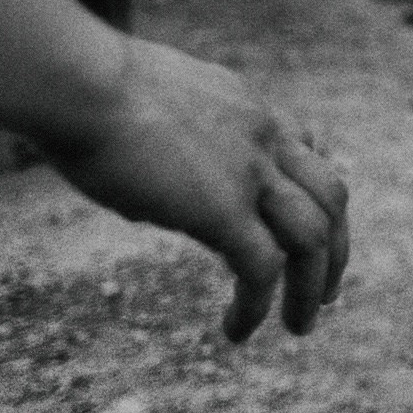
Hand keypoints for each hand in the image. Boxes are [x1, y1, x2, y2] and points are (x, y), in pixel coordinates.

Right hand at [43, 37, 351, 342]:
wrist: (77, 81)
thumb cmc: (80, 86)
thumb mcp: (140, 98)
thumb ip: (159, 126)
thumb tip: (133, 148)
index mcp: (244, 106)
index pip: (303, 145)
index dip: (308, 190)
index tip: (298, 223)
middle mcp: (262, 136)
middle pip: (329, 196)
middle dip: (335, 248)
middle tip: (326, 292)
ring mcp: (249, 172)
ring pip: (313, 238)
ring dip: (312, 288)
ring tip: (297, 327)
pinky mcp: (222, 209)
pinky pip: (262, 268)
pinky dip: (257, 305)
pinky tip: (236, 332)